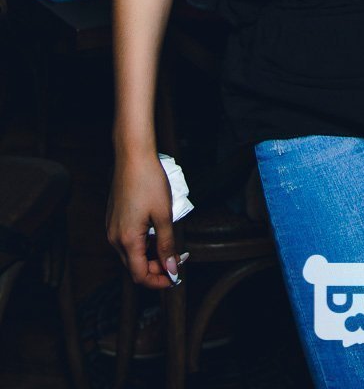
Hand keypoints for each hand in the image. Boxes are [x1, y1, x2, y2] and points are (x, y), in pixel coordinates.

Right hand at [106, 151, 182, 288]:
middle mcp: (115, 238)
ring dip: (150, 256)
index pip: (140, 275)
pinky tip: (157, 234)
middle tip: (177, 260)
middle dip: (156, 268)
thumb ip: (167, 245)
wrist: (132, 157)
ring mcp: (112, 229)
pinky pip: (128, 241)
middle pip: (135, 267)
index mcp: (127, 240)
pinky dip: (143, 244)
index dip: (158, 281)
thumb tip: (171, 268)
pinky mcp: (114, 220)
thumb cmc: (148, 182)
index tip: (174, 277)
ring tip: (170, 245)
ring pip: (131, 254)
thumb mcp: (164, 216)